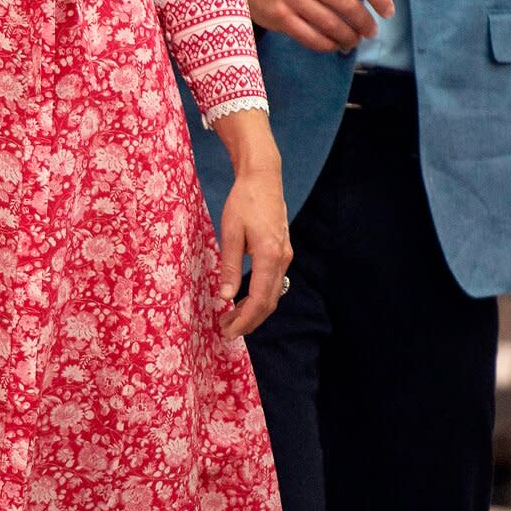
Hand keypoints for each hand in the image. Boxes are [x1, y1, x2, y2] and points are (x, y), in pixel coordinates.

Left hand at [214, 123, 291, 342]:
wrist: (263, 177)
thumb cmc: (244, 200)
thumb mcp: (230, 232)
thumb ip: (229, 265)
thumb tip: (225, 296)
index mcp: (270, 256)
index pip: (259, 300)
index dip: (245, 320)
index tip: (228, 332)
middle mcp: (283, 259)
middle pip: (269, 303)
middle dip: (248, 321)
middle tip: (226, 332)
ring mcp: (285, 255)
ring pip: (272, 294)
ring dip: (253, 311)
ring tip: (230, 318)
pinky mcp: (282, 251)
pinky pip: (273, 282)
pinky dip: (258, 297)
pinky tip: (242, 299)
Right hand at [246, 0, 398, 53]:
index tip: (388, 13)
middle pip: (348, 5)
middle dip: (364, 23)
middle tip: (371, 32)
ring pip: (330, 25)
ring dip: (348, 37)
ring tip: (353, 41)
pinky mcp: (280, 17)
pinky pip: (311, 38)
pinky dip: (328, 45)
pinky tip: (334, 45)